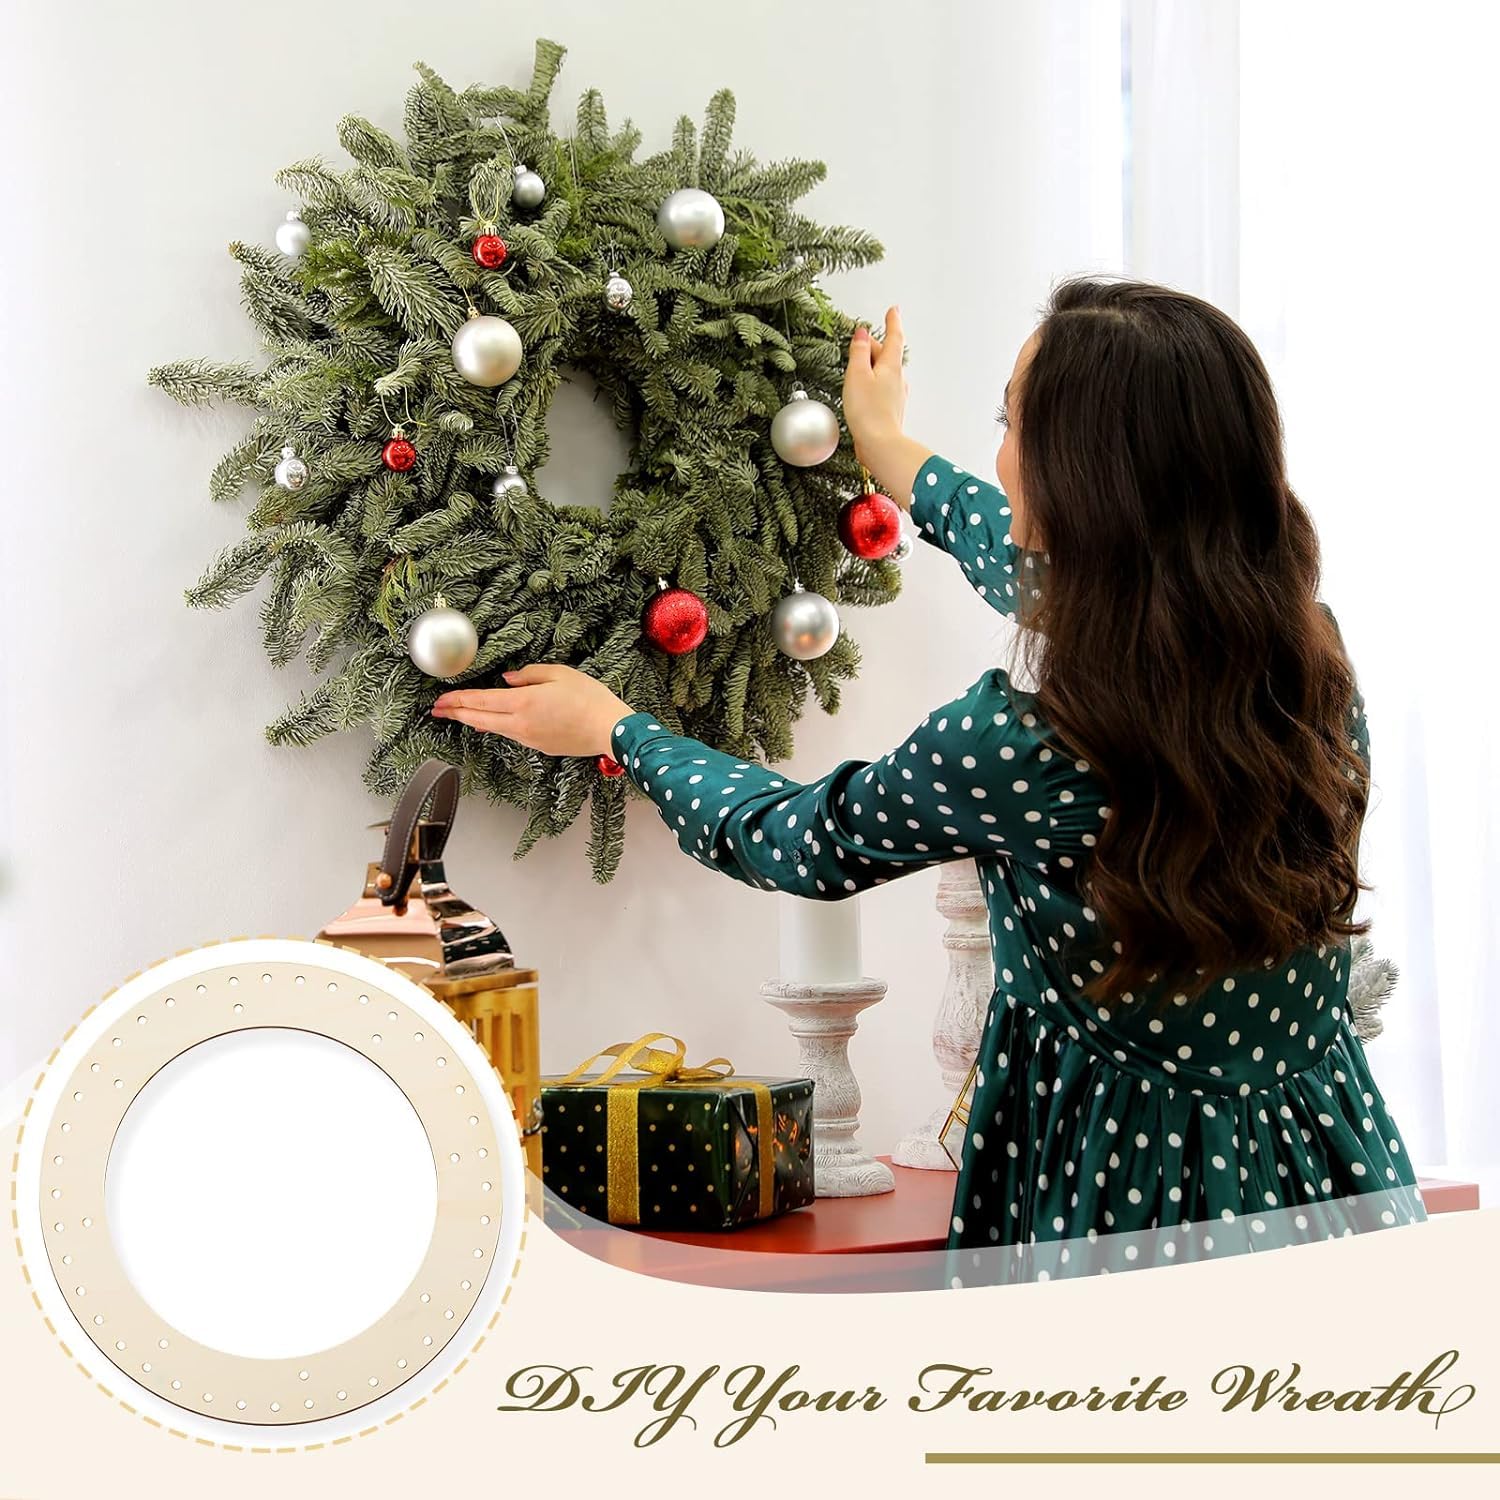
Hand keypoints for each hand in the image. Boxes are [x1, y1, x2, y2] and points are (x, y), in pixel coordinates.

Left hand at [431, 664, 632, 757]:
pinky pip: (511, 734)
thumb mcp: (560, 673)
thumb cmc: (590, 699)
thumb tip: (509, 679)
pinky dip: (496, 727)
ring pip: (493, 728)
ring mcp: (528, 738)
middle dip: (455, 714)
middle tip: (437, 711)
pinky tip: (493, 723)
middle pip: (479, 719)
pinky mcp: (539, 747)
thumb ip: (529, 674)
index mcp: (523, 702)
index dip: (457, 700)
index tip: (440, 700)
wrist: (609, 730)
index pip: (480, 701)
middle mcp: (520, 724)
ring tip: (460, 715)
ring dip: (474, 721)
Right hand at [843, 304, 906, 462]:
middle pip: (886, 354)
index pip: (894, 337)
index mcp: (891, 366)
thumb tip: (861, 333)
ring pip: (883, 371)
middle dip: (873, 345)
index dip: (892, 322)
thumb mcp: (857, 375)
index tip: (893, 310)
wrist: (879, 444)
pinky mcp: (889, 408)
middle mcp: (897, 378)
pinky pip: (881, 387)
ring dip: (871, 366)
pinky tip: (862, 390)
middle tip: (859, 341)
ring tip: (856, 368)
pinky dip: (871, 382)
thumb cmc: (868, 411)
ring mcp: (895, 394)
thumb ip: (859, 352)